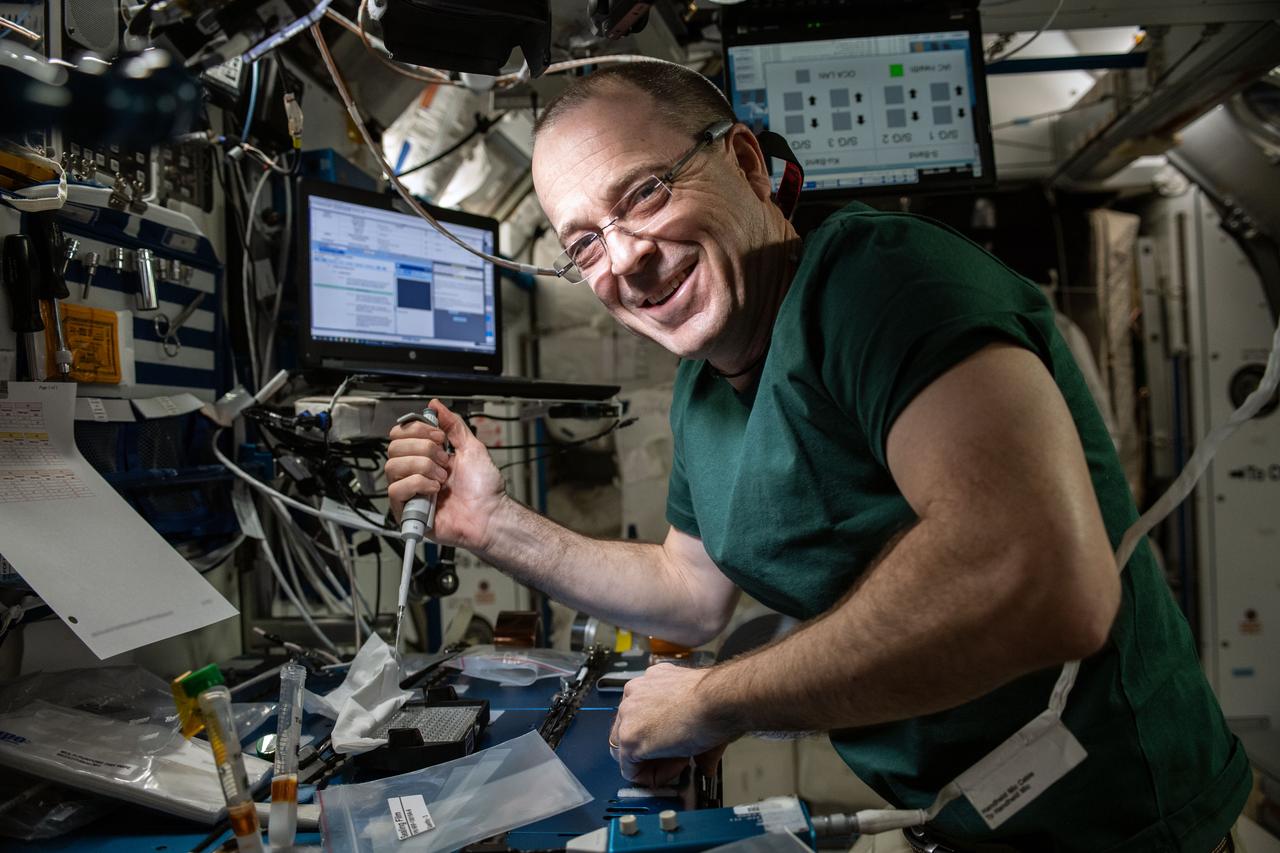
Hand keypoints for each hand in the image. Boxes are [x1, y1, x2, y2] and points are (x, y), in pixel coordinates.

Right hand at [385, 399, 506, 551]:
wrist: (490, 515)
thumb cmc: (484, 489)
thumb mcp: (471, 447)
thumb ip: (453, 425)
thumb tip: (435, 405)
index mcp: (426, 456)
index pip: (401, 433)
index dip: (418, 429)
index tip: (439, 437)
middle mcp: (415, 472)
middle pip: (394, 446)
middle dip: (423, 449)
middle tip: (444, 460)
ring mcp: (410, 491)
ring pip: (392, 466)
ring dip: (422, 467)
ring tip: (441, 478)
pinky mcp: (407, 510)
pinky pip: (395, 489)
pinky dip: (418, 485)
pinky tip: (434, 491)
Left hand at [609, 663, 733, 785]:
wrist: (719, 699)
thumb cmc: (718, 698)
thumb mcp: (699, 707)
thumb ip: (691, 732)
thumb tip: (705, 763)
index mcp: (653, 680)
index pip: (641, 714)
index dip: (660, 735)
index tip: (675, 745)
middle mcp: (636, 691)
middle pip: (630, 729)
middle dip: (651, 749)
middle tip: (678, 757)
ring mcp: (628, 714)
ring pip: (628, 750)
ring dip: (652, 763)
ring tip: (681, 762)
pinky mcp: (629, 737)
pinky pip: (632, 769)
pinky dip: (651, 776)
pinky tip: (677, 767)